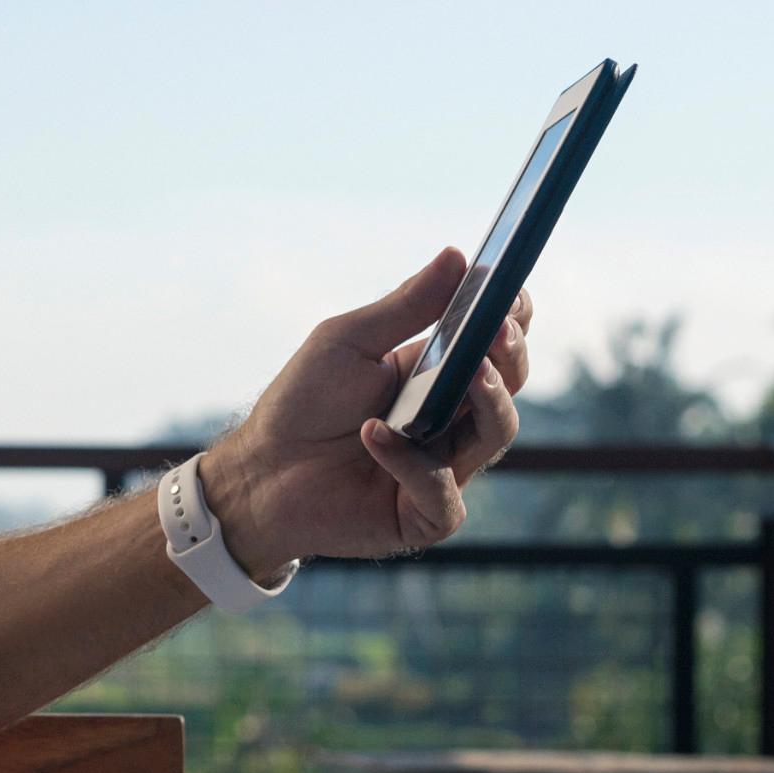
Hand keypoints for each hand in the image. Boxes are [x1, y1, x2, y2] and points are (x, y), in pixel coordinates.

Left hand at [200, 249, 530, 571]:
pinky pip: (443, 493)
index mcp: (439, 374)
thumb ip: (406, 305)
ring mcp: (444, 468)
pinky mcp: (424, 515)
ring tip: (469, 372)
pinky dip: (413, 463)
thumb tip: (458, 256)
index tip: (512, 291)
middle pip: (509, 385)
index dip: (514, 317)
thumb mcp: (349, 341)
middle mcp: (451, 421)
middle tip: (498, 327)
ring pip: (497, 435)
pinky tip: (372, 435)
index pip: (496, 344)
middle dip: (510, 353)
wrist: (259, 472)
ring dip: (488, 400)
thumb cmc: (303, 403)